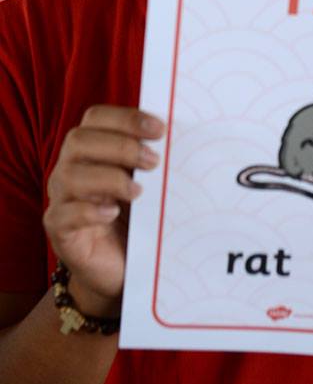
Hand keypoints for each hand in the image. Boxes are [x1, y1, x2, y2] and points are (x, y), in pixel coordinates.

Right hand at [43, 106, 163, 315]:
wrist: (121, 267)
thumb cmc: (138, 217)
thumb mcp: (149, 184)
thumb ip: (153, 160)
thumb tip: (182, 137)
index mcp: (92, 148)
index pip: (96, 118)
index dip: (126, 117)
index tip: (160, 129)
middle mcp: (71, 168)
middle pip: (79, 140)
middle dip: (120, 146)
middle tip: (154, 161)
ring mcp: (61, 199)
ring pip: (70, 176)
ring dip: (109, 179)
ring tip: (139, 192)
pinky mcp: (59, 230)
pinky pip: (63, 214)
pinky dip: (89, 210)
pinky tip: (112, 213)